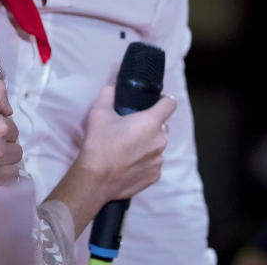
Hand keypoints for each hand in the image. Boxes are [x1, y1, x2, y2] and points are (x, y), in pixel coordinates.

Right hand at [44, 84, 175, 234]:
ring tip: (127, 148)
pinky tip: (129, 162)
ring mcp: (159, 160)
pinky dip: (145, 160)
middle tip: (131, 128)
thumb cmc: (98, 144)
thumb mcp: (99, 113)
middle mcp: (160, 140)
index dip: (163, 101)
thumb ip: (108, 94)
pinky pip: (154, 162)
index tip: (153, 103)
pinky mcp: (155, 175)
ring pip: (158, 145)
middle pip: (163, 125)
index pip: (170, 103)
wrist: (96, 179)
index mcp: (150, 122)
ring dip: (148, 143)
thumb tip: (113, 87)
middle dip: (151, 124)